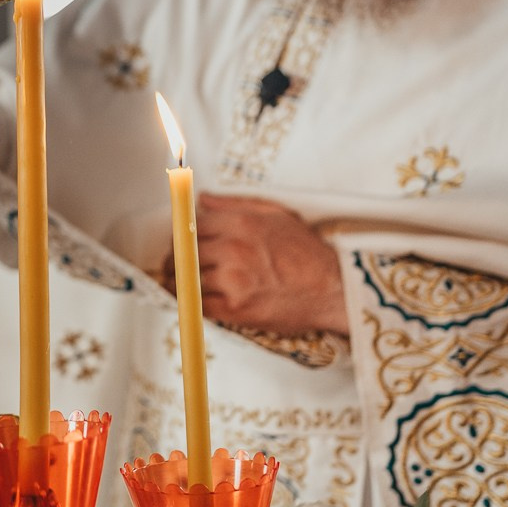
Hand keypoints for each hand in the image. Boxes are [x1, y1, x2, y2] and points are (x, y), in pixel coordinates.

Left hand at [163, 193, 350, 335]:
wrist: (333, 289)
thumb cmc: (307, 252)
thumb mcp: (277, 214)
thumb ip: (237, 204)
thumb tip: (203, 198)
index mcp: (243, 223)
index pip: (193, 225)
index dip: (181, 234)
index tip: (179, 242)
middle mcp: (235, 249)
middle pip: (185, 251)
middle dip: (176, 259)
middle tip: (174, 265)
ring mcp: (234, 279)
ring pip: (187, 279)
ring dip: (179, 282)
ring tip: (180, 284)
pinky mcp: (236, 308)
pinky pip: (198, 304)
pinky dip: (190, 303)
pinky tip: (190, 301)